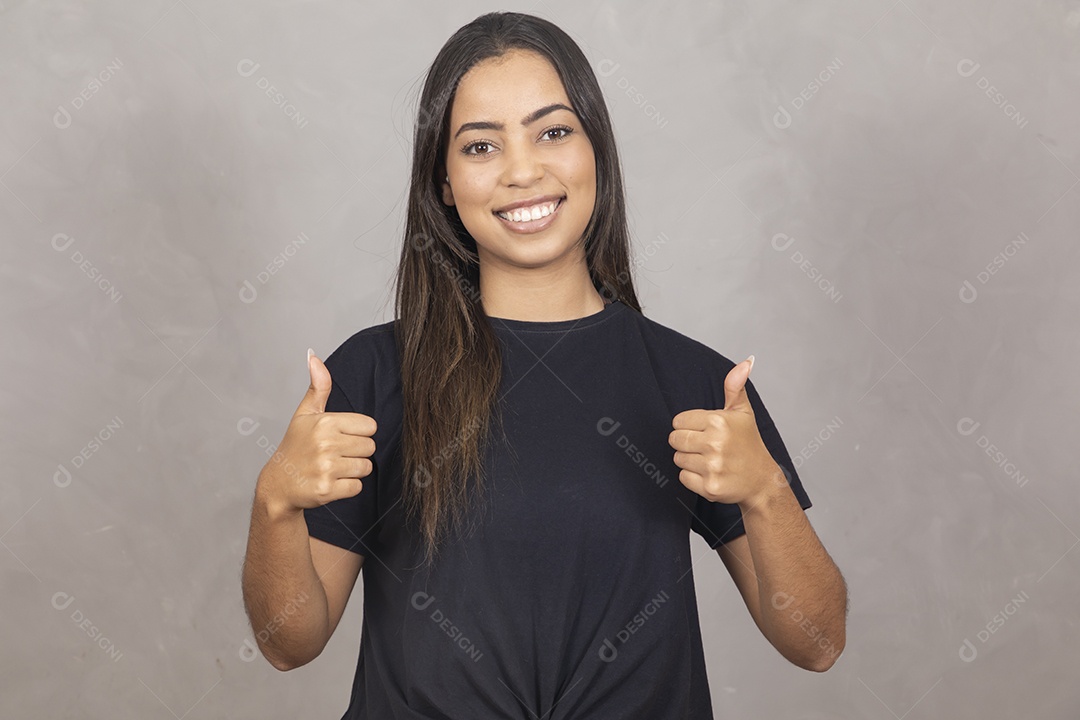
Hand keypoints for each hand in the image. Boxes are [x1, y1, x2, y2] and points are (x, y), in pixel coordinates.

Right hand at [257, 349, 376, 515]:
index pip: (370, 426)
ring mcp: (327, 467)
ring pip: (366, 467)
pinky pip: (357, 487)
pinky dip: (347, 488)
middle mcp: (326, 443)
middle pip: (370, 447)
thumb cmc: (295, 446)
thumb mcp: (305, 414)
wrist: (278, 484)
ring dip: (353, 470)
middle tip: (334, 454)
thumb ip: (318, 387)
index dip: (357, 433)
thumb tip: (314, 356)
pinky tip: (330, 482)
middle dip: (356, 452)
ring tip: (332, 468)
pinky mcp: (328, 489)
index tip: (339, 437)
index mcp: (326, 422)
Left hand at [668, 355, 783, 506]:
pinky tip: (710, 474)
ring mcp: (712, 467)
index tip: (704, 431)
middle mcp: (715, 443)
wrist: (762, 481)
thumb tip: (746, 361)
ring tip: (710, 460)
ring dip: (690, 460)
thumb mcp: (743, 412)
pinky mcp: (710, 487)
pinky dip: (693, 478)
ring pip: (678, 459)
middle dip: (686, 443)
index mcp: (718, 421)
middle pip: (675, 440)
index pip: (678, 421)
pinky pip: (683, 477)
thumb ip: (735, 386)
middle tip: (705, 446)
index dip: (689, 426)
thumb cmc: (749, 444)